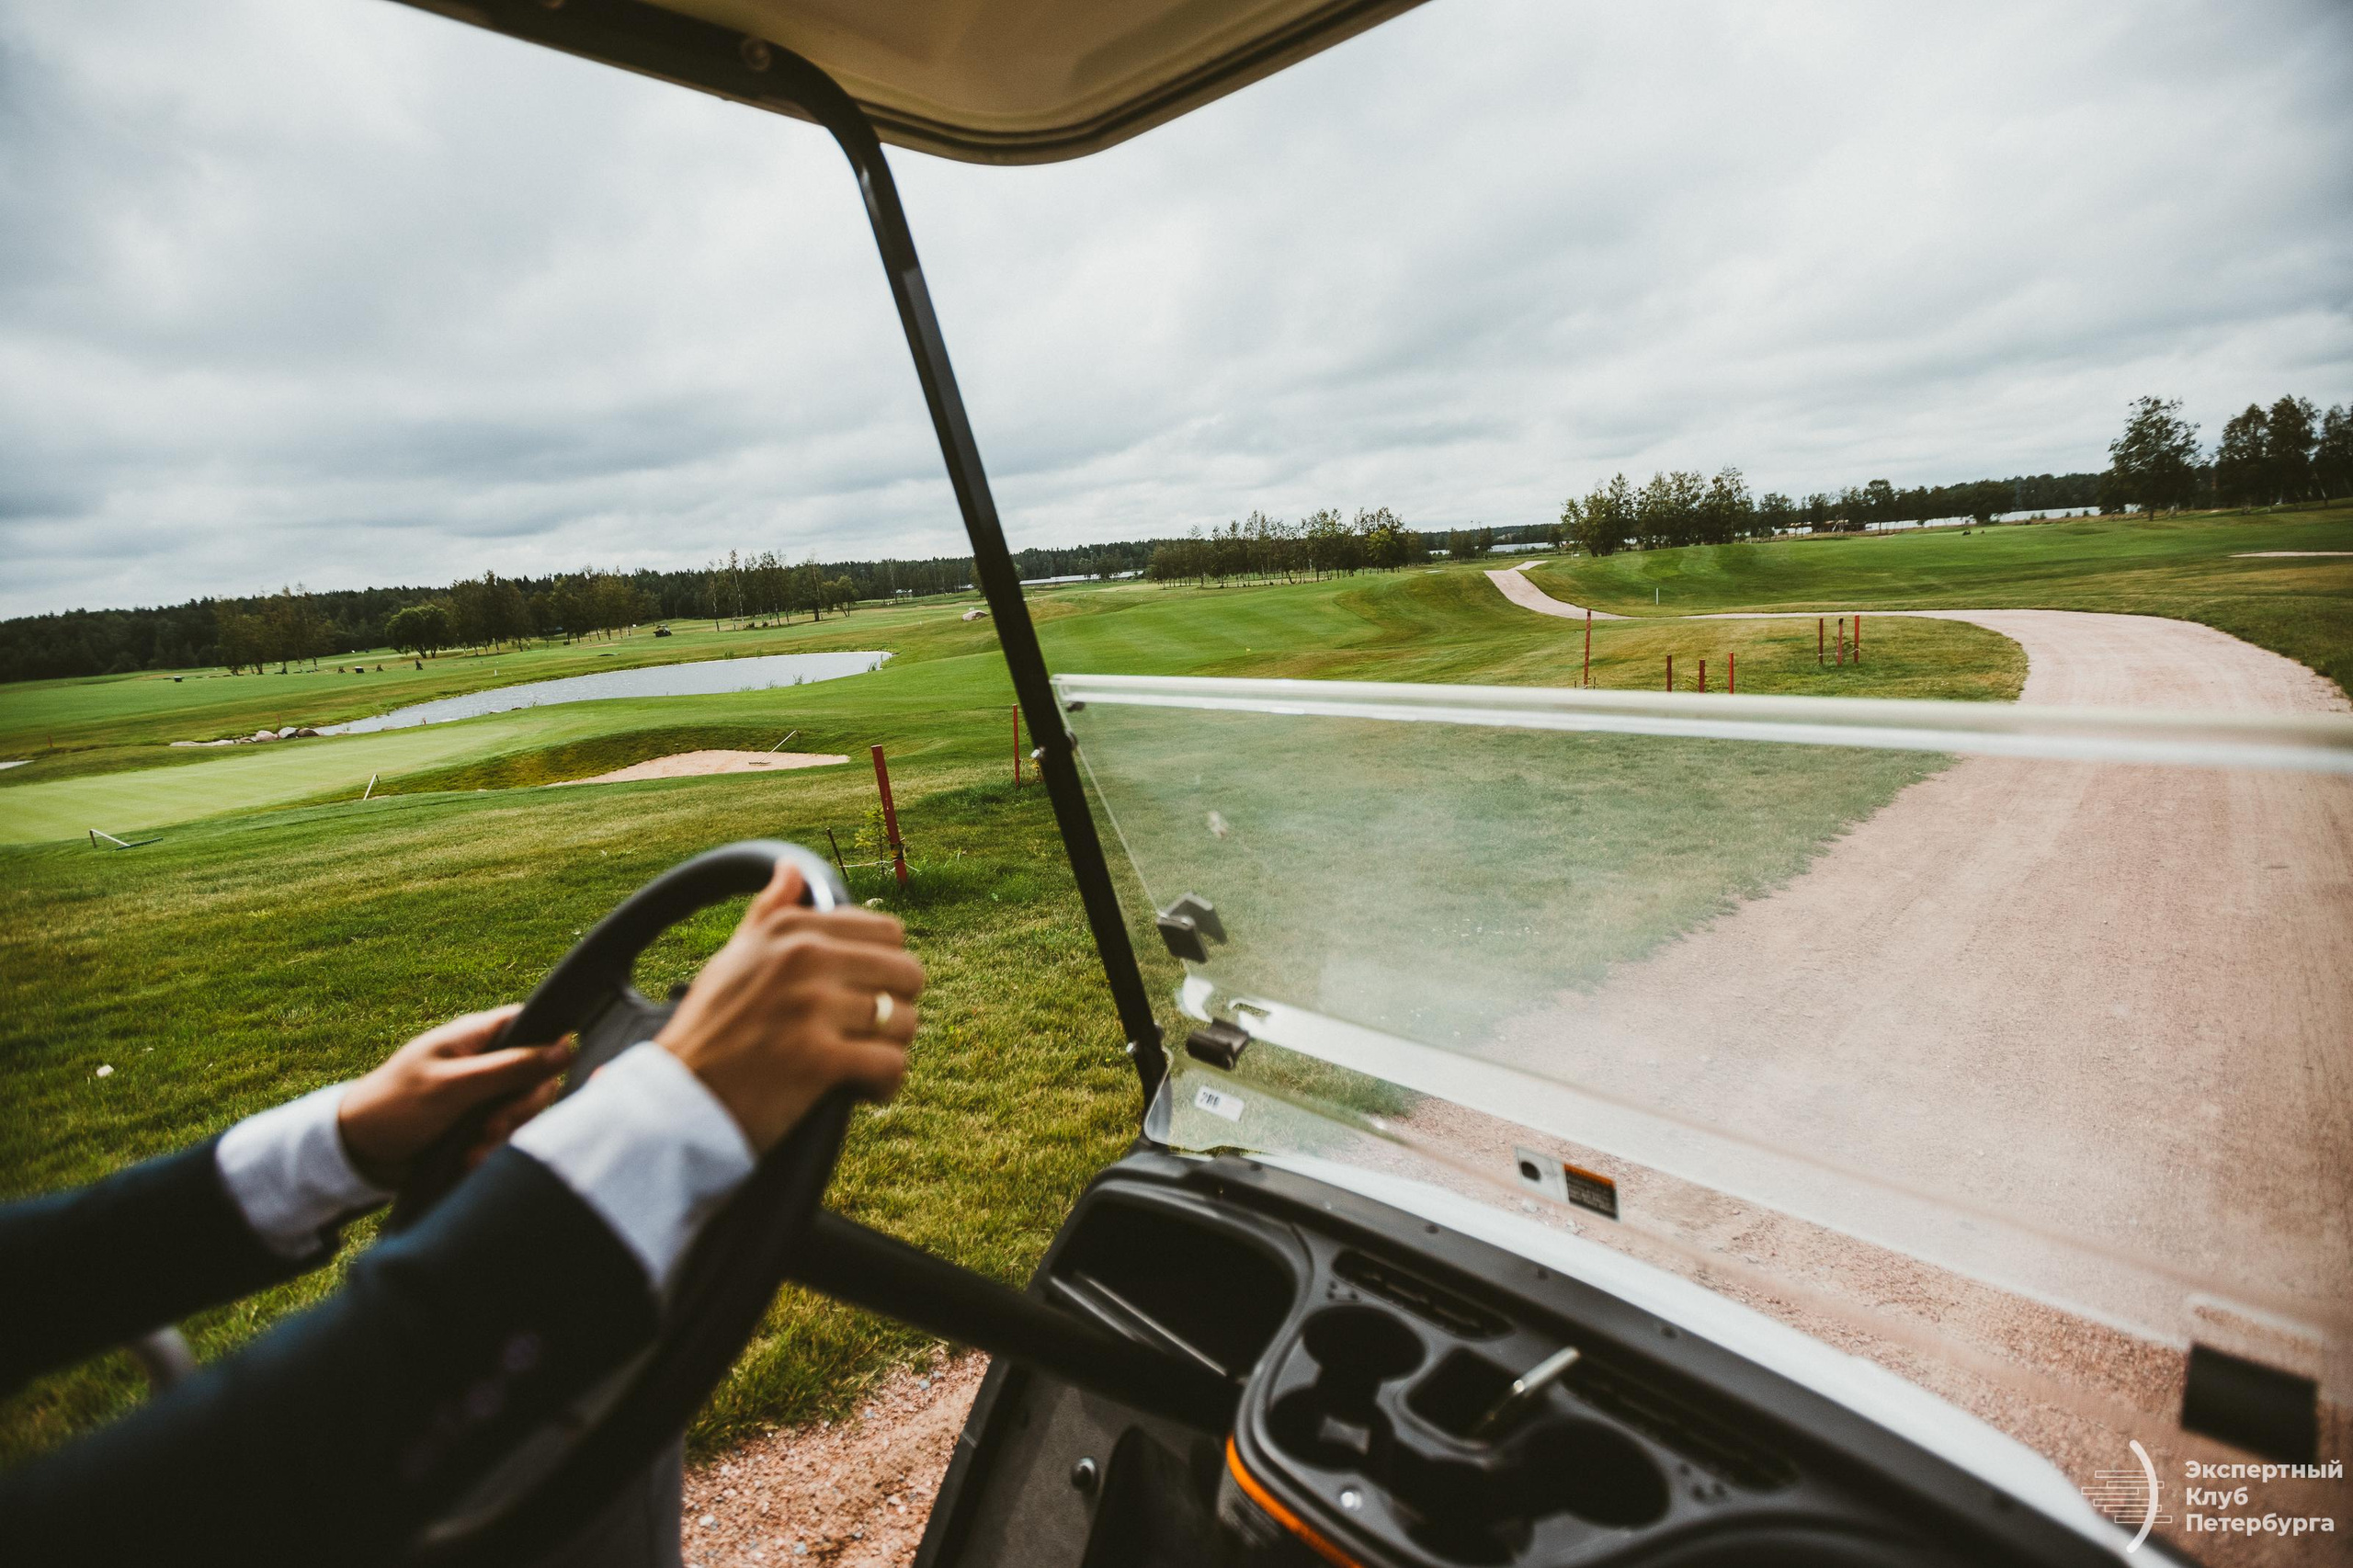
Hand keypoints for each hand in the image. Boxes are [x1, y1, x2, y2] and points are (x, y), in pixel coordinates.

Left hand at [338, 1005, 573, 1185]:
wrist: (359, 1150)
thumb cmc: (397, 1105)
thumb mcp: (454, 1086)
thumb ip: (511, 1068)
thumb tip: (567, 1046)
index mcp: (478, 1035)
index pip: (535, 1025)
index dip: (549, 1049)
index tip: (541, 1081)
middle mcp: (486, 1060)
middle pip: (537, 1076)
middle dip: (520, 1108)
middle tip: (492, 1127)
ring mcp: (483, 1092)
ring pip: (523, 1108)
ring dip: (503, 1133)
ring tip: (473, 1150)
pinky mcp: (478, 1121)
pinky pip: (505, 1132)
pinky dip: (491, 1147)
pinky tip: (470, 1158)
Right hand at [655, 861, 922, 1152]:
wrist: (676, 1099)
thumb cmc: (709, 1030)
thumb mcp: (733, 958)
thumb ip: (769, 912)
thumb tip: (791, 867)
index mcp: (790, 930)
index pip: (888, 932)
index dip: (886, 969)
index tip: (862, 995)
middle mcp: (803, 959)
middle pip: (907, 974)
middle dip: (898, 1008)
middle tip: (868, 1034)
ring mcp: (811, 1007)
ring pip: (905, 1020)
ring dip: (892, 1049)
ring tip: (862, 1064)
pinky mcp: (817, 1059)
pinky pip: (892, 1064)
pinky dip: (885, 1084)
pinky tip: (863, 1090)